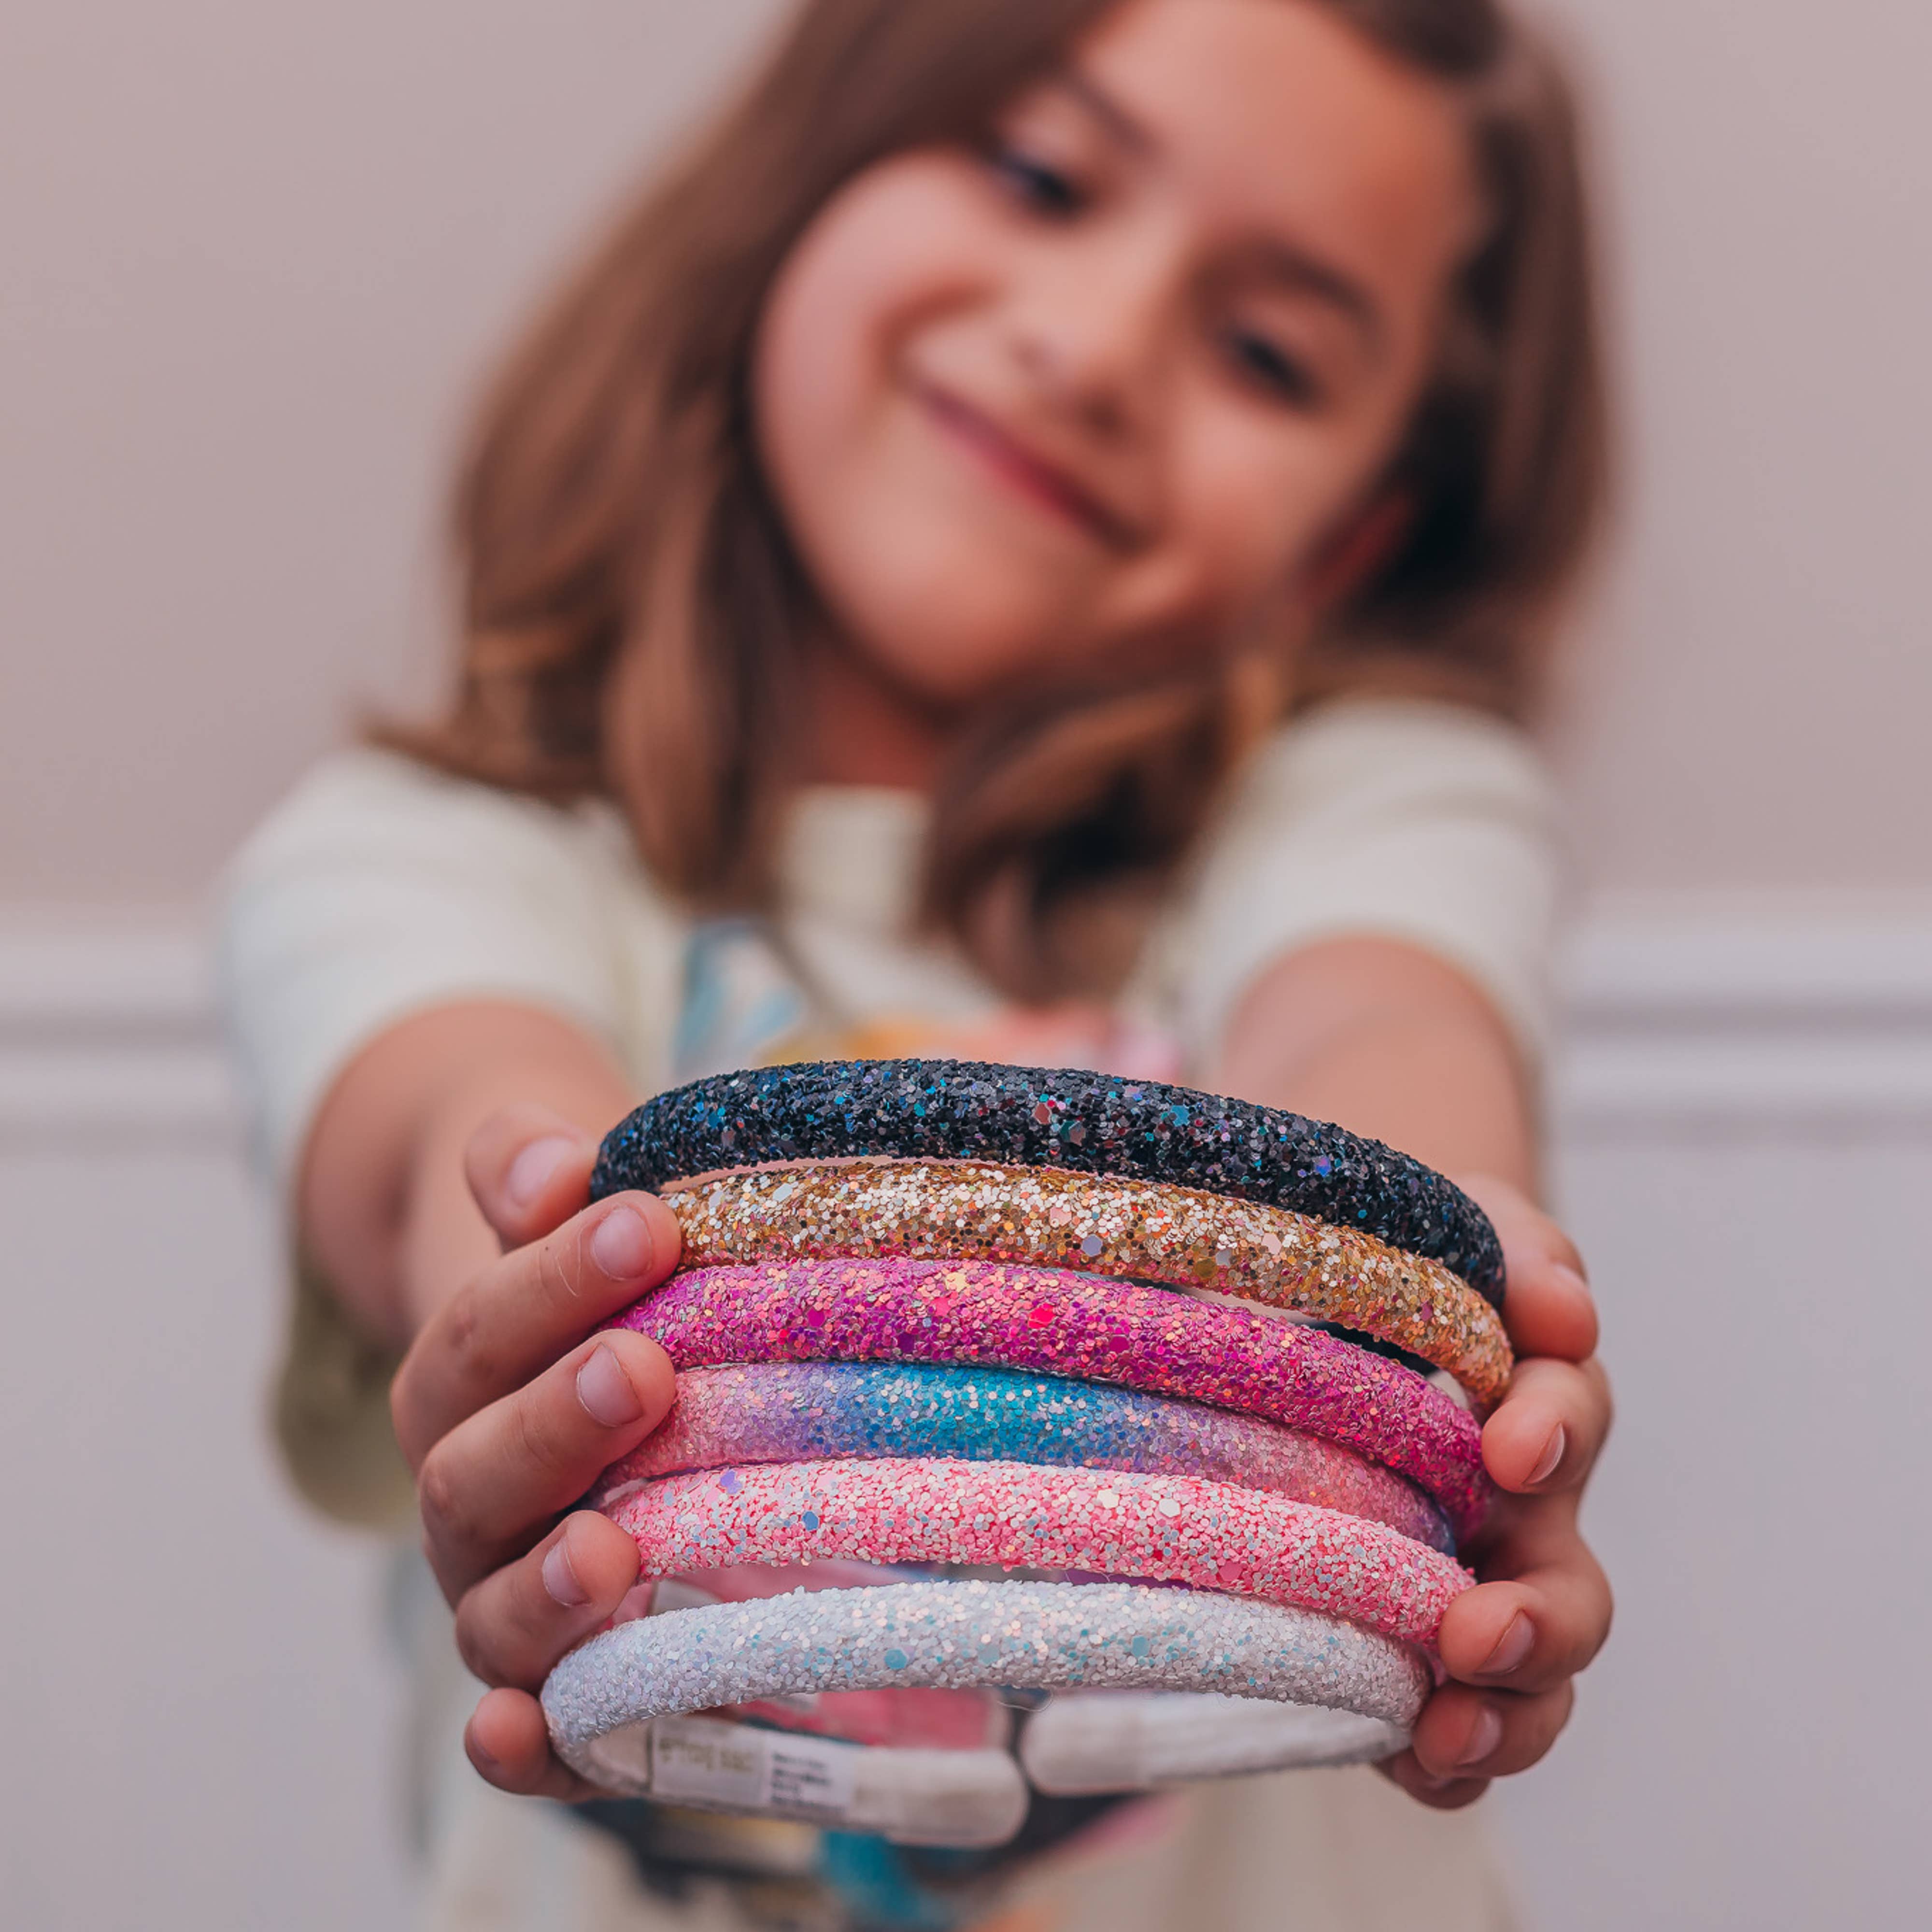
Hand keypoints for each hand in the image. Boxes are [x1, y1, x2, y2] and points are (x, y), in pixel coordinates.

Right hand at [388, 1106, 683, 1799]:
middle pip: (481, 1473)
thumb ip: (533, 1171)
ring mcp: (508, 1598)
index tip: (646, 1226)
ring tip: (607, 1555)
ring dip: (541, 1589)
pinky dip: (526, 1744)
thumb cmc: (609, 1282)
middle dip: (556, 1423)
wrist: (610, 1364)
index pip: (488, 1330)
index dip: (557, 1280)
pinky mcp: (573, 1686)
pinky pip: (542, 1732)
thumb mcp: (572, 1208)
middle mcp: (471, 1497)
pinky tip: (526, 1734)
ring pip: (493, 1611)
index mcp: (461, 1378)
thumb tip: (551, 1163)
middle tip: (640, 1370)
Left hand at [1380, 1176, 1612, 1807]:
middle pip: (1569, 1588)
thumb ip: (1518, 1257)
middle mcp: (1514, 1512)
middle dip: (1540, 1621)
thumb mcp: (1453, 1229)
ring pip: (1524, 1678)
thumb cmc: (1397, 1261)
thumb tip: (1563, 1308)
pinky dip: (1442, 1758)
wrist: (1317, 1297)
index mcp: (1526, 1402)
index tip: (1508, 1446)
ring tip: (1446, 1725)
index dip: (1551, 1430)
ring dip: (1504, 1711)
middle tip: (1480, 1631)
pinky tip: (1407, 1756)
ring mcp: (1466, 1588)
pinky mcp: (1403, 1647)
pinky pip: (1447, 1725)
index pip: (1566, 1414)